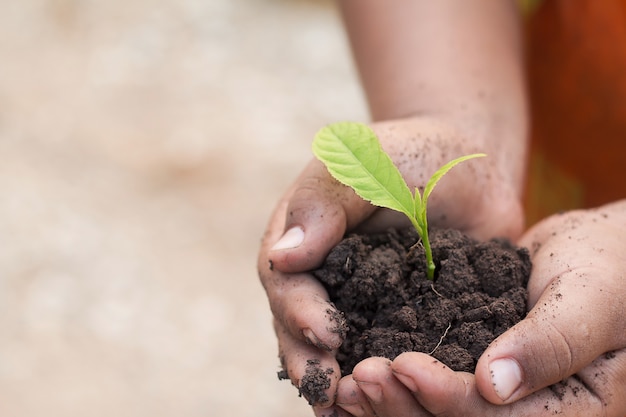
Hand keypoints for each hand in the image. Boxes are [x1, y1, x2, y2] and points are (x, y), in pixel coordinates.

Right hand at [257, 117, 523, 413]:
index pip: (286, 281)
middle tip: (330, 394)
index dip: (300, 311)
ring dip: (339, 380)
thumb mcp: (368, 161)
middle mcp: (322, 277)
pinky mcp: (397, 319)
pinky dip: (380, 377)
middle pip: (300, 326)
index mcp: (301, 238)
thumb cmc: (413, 154)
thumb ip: (325, 200)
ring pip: (335, 348)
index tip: (327, 333)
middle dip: (311, 360)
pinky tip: (387, 403)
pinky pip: (381, 352)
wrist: (469, 170)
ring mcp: (358, 302)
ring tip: (347, 412)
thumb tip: (284, 256)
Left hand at [329, 200, 625, 416]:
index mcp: (574, 412)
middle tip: (360, 379)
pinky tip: (363, 372)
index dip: (448, 401)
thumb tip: (494, 384)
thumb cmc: (611, 269)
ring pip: (441, 416)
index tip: (403, 366)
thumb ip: (551, 343)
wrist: (602, 254)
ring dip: (393, 404)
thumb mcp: (591, 300)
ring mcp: (504, 397)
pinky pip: (438, 388)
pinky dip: (400, 386)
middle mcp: (533, 413)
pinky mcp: (478, 372)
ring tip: (351, 382)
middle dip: (406, 409)